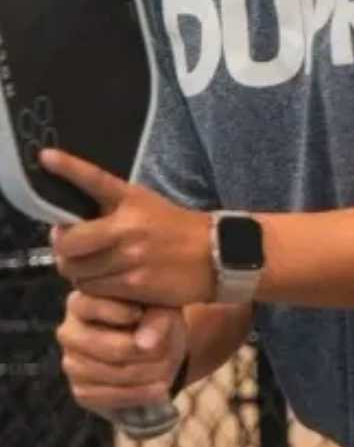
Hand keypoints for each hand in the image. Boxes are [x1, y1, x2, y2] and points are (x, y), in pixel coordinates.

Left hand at [42, 148, 213, 306]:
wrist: (215, 254)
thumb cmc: (176, 229)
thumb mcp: (147, 205)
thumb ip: (112, 209)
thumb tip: (72, 218)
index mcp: (132, 199)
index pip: (95, 180)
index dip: (69, 167)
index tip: (46, 156)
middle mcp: (128, 226)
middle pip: (68, 241)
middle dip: (62, 247)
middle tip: (70, 247)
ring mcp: (130, 257)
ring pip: (77, 270)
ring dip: (78, 270)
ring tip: (93, 266)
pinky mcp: (134, 284)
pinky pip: (94, 290)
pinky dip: (94, 288)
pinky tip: (108, 281)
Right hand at [56, 292, 187, 415]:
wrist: (151, 348)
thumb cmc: (153, 317)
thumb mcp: (161, 308)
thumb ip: (156, 318)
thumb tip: (146, 344)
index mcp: (81, 301)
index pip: (91, 306)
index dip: (118, 312)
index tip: (140, 313)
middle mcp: (69, 333)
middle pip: (110, 348)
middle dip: (146, 353)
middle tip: (168, 351)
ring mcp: (72, 364)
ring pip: (113, 374)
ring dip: (147, 374)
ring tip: (169, 368)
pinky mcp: (81, 391)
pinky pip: (110, 397)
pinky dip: (139, 394)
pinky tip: (159, 387)